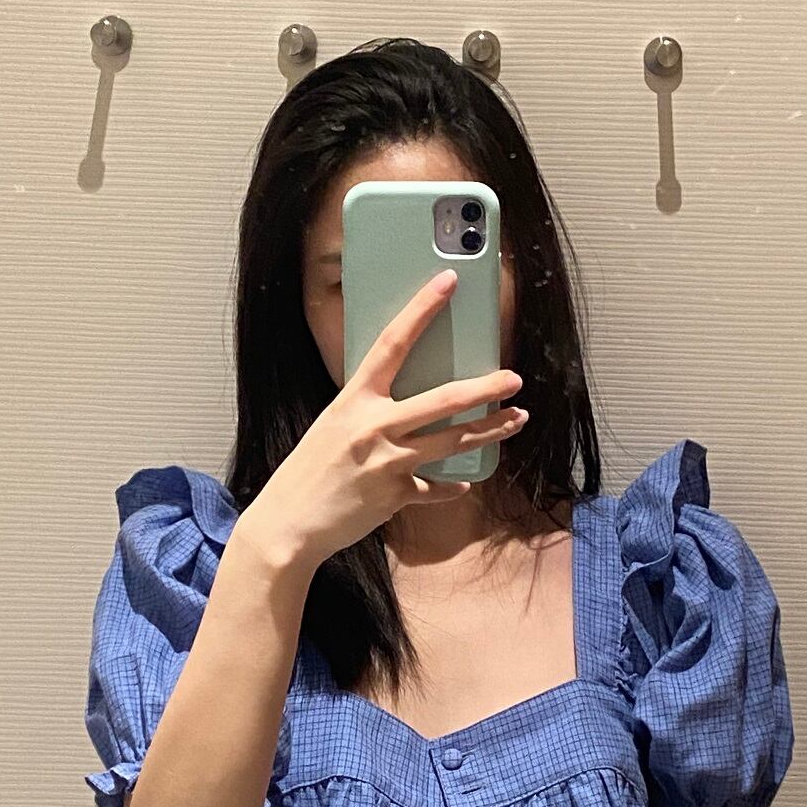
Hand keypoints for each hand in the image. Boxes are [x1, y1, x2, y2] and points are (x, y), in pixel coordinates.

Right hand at [238, 267, 526, 570]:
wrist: (289, 523)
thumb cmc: (308, 472)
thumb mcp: (333, 426)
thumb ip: (368, 412)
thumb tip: (400, 403)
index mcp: (355, 399)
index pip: (393, 343)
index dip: (421, 310)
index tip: (447, 282)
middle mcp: (375, 425)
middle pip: (444, 399)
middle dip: (486, 388)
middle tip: (514, 378)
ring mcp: (389, 461)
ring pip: (454, 441)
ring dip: (490, 430)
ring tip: (517, 419)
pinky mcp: (396, 495)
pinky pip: (435, 488)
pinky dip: (451, 487)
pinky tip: (462, 485)